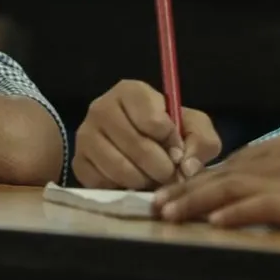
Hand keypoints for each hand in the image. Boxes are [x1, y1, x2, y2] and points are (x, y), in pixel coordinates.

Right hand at [73, 80, 219, 189]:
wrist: (141, 144)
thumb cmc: (169, 132)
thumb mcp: (194, 127)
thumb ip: (200, 141)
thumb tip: (185, 166)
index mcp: (130, 91)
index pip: (154, 121)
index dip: (171, 141)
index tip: (177, 148)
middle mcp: (101, 107)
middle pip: (137, 146)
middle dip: (161, 167)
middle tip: (169, 173)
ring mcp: (85, 134)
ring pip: (120, 168)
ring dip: (144, 181)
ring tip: (152, 178)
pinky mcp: (78, 161)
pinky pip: (104, 183)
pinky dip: (123, 189)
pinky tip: (131, 181)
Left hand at [155, 136, 279, 229]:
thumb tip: (273, 193)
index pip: (230, 163)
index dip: (197, 179)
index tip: (171, 191)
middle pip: (220, 174)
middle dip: (183, 190)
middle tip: (152, 206)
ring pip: (230, 188)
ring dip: (194, 202)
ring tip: (165, 216)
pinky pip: (261, 206)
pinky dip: (233, 213)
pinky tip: (213, 223)